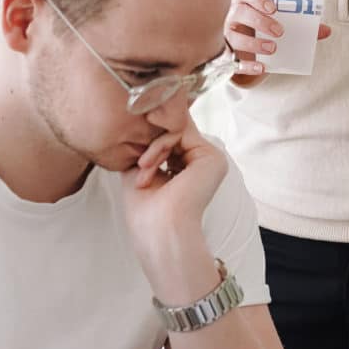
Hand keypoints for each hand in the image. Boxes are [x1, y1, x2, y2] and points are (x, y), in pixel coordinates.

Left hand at [121, 116, 227, 260]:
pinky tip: (149, 165)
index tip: (135, 157)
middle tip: (140, 166)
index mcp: (190, 167)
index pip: (170, 139)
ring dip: (153, 148)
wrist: (159, 230)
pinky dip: (159, 146)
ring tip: (144, 169)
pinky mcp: (212, 157)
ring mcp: (210, 159)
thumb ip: (147, 145)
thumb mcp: (142, 168)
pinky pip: (180, 133)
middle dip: (150, 144)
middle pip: (173, 131)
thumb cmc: (146, 210)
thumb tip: (144, 118)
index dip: (150, 142)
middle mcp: (204, 162)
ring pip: (175, 130)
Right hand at [225, 0, 330, 83]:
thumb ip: (300, 25)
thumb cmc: (261, 29)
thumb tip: (326, 30)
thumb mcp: (278, 23)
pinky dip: (246, 65)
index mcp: (245, 2)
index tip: (273, 8)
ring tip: (272, 48)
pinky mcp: (225, 54)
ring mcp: (226, 35)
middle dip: (260, 21)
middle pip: (240, 13)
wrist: (243, 49)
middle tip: (280, 31)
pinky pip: (231, 60)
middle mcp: (233, 16)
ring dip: (254, 43)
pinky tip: (261, 67)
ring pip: (234, 37)